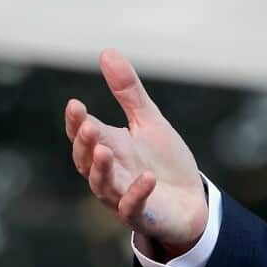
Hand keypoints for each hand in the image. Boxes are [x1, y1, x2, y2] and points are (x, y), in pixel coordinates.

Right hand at [65, 49, 207, 259]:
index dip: (77, 122)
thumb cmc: (164, 161)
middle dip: (85, 144)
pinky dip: (137, 193)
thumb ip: (128, 92)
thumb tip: (107, 52)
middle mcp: (111, 173)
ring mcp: (123, 195)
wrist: (191, 200)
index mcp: (110, 148)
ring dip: (101, 169)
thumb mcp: (150, 122)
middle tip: (87, 125)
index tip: (75, 104)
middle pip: (87, 161)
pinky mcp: (143, 214)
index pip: (85, 135)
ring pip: (103, 185)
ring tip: (105, 149)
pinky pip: (134, 206)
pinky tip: (147, 178)